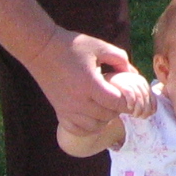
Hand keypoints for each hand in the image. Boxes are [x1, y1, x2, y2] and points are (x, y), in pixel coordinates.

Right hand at [21, 29, 144, 134]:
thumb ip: (120, 59)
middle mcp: (79, 101)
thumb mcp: (99, 47)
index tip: (128, 95)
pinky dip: (88, 127)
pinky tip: (92, 116)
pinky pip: (77, 130)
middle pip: (107, 116)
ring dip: (104, 119)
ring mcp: (68, 109)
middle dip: (117, 109)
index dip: (127, 101)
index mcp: (90, 84)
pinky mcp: (59, 111)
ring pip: (94, 127)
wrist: (41, 49)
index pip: (116, 103)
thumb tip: (134, 73)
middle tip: (117, 98)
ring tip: (105, 107)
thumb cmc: (71, 46)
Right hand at [106, 66, 154, 116]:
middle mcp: (138, 80)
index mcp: (142, 82)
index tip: (147, 116)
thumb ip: (140, 100)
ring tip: (135, 115)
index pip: (152, 96)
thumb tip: (151, 112)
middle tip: (140, 117)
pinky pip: (131, 94)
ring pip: (140, 97)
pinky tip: (129, 107)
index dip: (151, 108)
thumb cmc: (119, 92)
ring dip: (139, 109)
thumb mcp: (132, 95)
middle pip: (146, 97)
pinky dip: (132, 102)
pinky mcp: (122, 83)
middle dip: (145, 110)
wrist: (104, 82)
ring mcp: (130, 81)